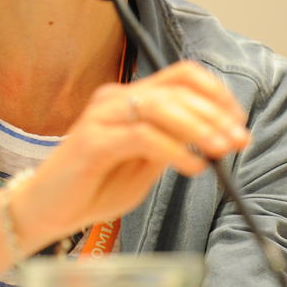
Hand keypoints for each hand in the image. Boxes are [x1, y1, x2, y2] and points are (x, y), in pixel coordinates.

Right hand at [12, 60, 250, 249]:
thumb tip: (217, 138)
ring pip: (160, 106)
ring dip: (198, 128)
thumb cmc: (95, 186)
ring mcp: (102, 116)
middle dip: (215, 114)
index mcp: (130, 98)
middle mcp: (116, 98)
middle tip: (238, 140)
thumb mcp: (145, 166)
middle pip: (176, 89)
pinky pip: (143, 136)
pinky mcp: (92, 141)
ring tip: (219, 151)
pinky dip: (174, 150)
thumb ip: (172, 146)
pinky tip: (191, 167)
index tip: (238, 122)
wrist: (48, 210)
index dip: (215, 94)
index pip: (181, 76)